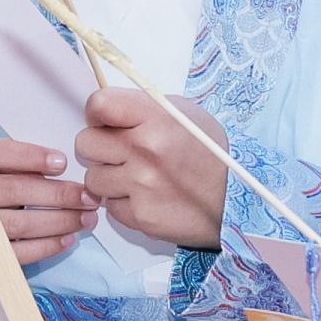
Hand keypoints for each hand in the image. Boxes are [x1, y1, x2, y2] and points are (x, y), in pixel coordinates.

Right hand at [0, 135, 94, 265]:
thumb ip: (5, 162)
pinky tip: (67, 239)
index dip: (31, 157)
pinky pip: (16, 253)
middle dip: (58, 194)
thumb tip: (54, 165)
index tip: (62, 162)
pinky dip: (45, 247)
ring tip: (86, 217)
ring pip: (20, 223)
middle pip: (15, 190)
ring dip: (60, 221)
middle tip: (89, 196)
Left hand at [74, 85, 229, 249]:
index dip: (97, 114)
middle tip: (120, 153)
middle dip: (99, 148)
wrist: (235, 201)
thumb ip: (142, 109)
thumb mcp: (184, 114)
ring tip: (137, 177)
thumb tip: (103, 111)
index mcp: (156, 117)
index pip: (98, 105)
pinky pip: (110, 205)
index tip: (106, 122)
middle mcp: (145, 149)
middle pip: (86, 143)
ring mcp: (141, 185)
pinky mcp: (141, 216)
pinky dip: (123, 203)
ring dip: (109, 178)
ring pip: (93, 178)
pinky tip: (147, 197)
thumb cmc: (209, 153)